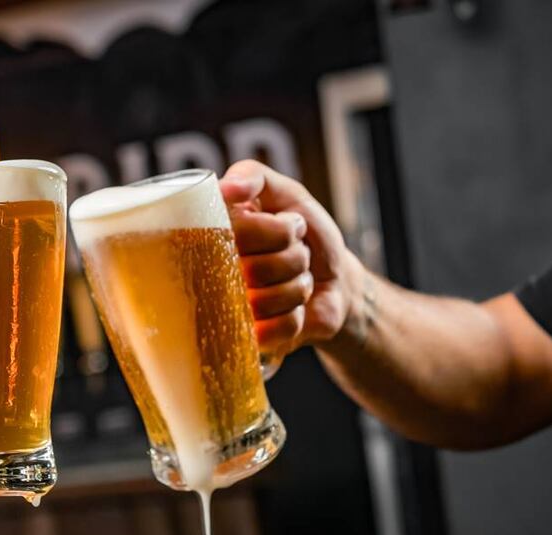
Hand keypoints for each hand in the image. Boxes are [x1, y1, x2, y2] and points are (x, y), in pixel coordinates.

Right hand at [219, 160, 361, 354]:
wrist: (337, 282)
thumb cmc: (307, 235)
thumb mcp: (286, 194)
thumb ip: (254, 177)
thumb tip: (224, 188)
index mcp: (215, 238)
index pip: (238, 233)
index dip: (275, 231)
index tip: (290, 225)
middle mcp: (214, 275)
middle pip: (256, 270)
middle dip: (291, 258)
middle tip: (295, 253)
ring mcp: (230, 311)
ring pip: (267, 302)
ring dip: (296, 287)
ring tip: (295, 279)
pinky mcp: (252, 341)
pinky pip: (277, 329)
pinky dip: (296, 317)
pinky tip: (293, 309)